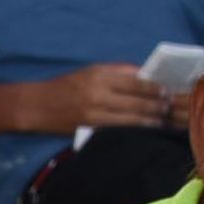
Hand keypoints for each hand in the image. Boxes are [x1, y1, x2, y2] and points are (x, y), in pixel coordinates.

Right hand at [36, 64, 178, 132]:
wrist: (35, 106)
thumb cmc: (64, 87)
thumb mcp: (89, 72)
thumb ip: (115, 72)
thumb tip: (142, 76)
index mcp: (99, 75)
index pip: (136, 81)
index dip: (154, 88)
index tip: (165, 92)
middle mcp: (98, 93)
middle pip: (137, 101)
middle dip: (156, 106)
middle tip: (169, 108)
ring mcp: (94, 113)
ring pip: (131, 118)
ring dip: (149, 121)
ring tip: (161, 121)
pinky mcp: (90, 128)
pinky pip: (119, 129)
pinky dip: (134, 130)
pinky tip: (143, 131)